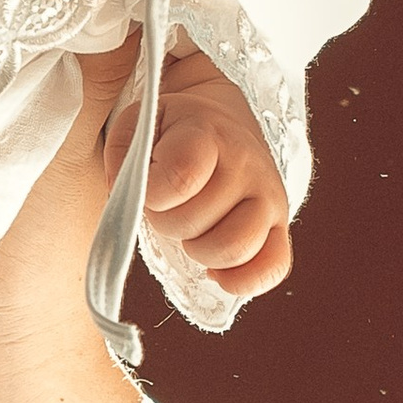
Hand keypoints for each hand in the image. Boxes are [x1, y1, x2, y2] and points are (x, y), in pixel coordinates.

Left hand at [103, 44, 292, 297]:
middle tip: (171, 207)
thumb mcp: (138, 125)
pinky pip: (273, 267)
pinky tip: (217, 269)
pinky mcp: (281, 225)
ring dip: (200, 252)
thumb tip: (127, 202)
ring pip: (233, 249)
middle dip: (168, 224)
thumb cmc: (174, 131)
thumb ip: (121, 159)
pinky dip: (242, 280)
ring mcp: (269, 196)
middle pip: (197, 222)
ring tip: (194, 231)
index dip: (153, 196)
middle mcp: (246, 164)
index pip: (180, 178)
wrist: (222, 122)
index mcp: (207, 134)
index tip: (150, 189)